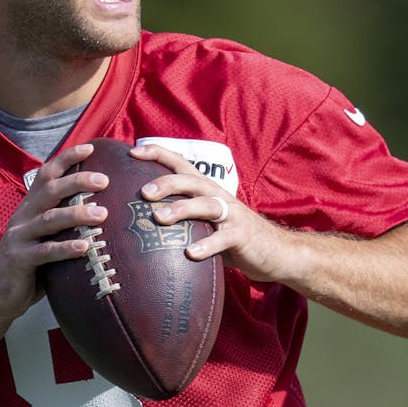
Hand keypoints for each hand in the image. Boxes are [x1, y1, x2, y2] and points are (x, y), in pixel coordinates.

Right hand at [0, 143, 110, 327]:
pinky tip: (86, 247)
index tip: (90, 148)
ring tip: (103, 215)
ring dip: (77, 214)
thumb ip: (61, 226)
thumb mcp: (43, 241)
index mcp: (28, 209)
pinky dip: (66, 248)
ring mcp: (18, 238)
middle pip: (49, 190)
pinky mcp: (18, 260)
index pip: (46, 175)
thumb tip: (101, 213)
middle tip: (104, 180)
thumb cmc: (28, 269)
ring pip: (49, 219)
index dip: (66, 159)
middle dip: (77, 181)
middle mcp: (22, 218)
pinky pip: (45, 252)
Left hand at [129, 143, 298, 283]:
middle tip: (143, 192)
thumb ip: (181, 215)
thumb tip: (139, 218)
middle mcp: (217, 196)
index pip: (181, 164)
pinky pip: (223, 239)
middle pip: (191, 181)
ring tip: (160, 218)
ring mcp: (231, 215)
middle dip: (166, 183)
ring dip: (182, 209)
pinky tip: (190, 253)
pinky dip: (206, 245)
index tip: (133, 153)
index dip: (159, 154)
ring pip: (206, 205)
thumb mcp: (204, 220)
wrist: (275, 251)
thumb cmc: (230, 235)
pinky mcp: (242, 236)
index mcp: (206, 189)